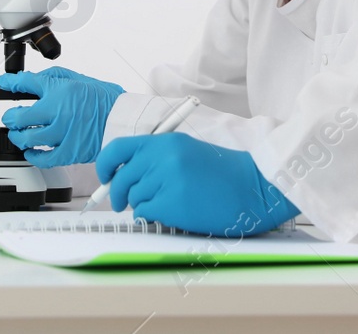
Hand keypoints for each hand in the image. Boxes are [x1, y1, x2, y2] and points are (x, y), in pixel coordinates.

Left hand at [0, 66, 124, 167]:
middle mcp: (59, 112)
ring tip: (19, 134)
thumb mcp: (79, 78)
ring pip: (27, 138)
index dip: (9, 83)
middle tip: (11, 117)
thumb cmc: (104, 99)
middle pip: (20, 117)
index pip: (26, 83)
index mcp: (61, 91)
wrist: (122, 120)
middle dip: (10, 116)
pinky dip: (32, 155)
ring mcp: (62, 134)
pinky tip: (31, 150)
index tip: (3, 83)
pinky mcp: (68, 152)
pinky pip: (42, 158)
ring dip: (18, 136)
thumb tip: (31, 80)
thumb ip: (53, 78)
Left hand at [94, 133, 299, 236]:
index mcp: (166, 141)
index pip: (118, 149)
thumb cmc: (224, 174)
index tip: (104, 177)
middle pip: (120, 178)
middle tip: (123, 203)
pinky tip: (171, 212)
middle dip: (118, 194)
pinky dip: (152, 216)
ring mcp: (166, 180)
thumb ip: (156, 158)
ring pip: (133, 198)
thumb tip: (123, 177)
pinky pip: (145, 212)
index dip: (104, 165)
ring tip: (165, 203)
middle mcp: (162, 157)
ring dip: (142, 205)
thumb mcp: (187, 152)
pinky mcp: (171, 203)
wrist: (252, 187)